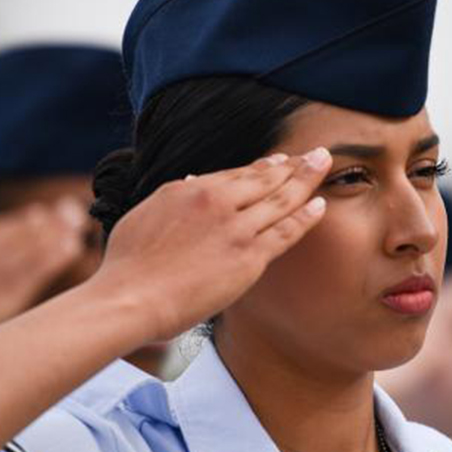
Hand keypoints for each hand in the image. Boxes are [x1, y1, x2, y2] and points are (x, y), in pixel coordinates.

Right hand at [0, 199, 90, 350]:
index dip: (19, 221)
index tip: (40, 213)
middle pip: (17, 230)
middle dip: (45, 222)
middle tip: (72, 214)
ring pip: (31, 244)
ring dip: (56, 234)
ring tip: (78, 229)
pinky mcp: (8, 289)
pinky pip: (38, 266)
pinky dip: (56, 255)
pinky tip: (73, 249)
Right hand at [88, 149, 331, 344]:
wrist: (130, 298)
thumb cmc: (127, 268)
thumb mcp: (144, 217)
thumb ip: (171, 200)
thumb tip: (189, 183)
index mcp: (189, 190)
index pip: (235, 174)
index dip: (263, 167)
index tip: (280, 161)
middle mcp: (216, 200)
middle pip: (264, 178)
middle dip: (293, 164)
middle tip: (316, 154)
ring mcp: (235, 227)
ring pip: (280, 198)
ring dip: (306, 179)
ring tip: (324, 164)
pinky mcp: (248, 255)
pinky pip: (286, 230)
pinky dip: (306, 216)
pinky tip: (321, 205)